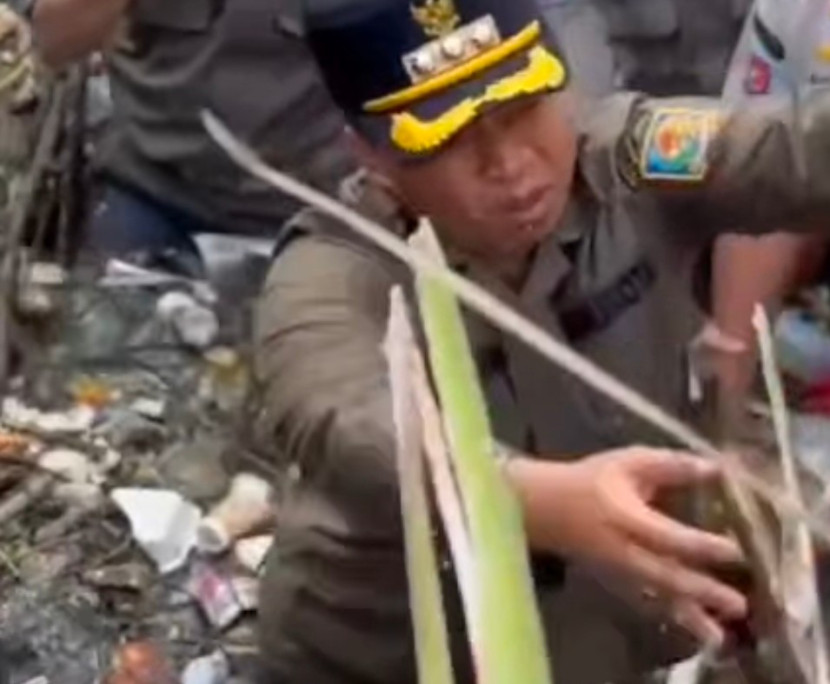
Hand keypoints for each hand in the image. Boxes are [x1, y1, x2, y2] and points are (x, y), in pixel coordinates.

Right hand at [507, 448, 746, 645]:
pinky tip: (697, 631)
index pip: (666, 535)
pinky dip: (672, 617)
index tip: (735, 551)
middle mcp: (623, 550)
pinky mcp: (617, 582)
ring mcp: (618, 572)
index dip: (700, 545)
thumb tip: (715, 468)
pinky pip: (648, 603)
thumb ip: (671, 466)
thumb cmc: (591, 481)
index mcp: (625, 517)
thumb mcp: (629, 462)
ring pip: (657, 597)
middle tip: (738, 605)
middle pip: (665, 575)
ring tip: (717, 637)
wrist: (547, 508)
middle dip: (701, 591)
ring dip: (688, 617)